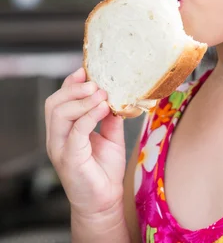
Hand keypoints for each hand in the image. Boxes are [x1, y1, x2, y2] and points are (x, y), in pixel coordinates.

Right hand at [45, 67, 125, 218]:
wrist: (104, 201)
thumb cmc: (104, 170)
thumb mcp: (111, 136)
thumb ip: (110, 116)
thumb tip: (118, 95)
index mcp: (64, 129)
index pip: (59, 99)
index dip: (71, 83)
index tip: (86, 70)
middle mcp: (57, 137)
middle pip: (54, 103)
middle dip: (74, 88)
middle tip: (96, 84)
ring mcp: (59, 148)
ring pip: (59, 113)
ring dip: (82, 100)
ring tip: (101, 96)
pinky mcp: (69, 158)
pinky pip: (75, 131)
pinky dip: (89, 116)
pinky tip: (104, 109)